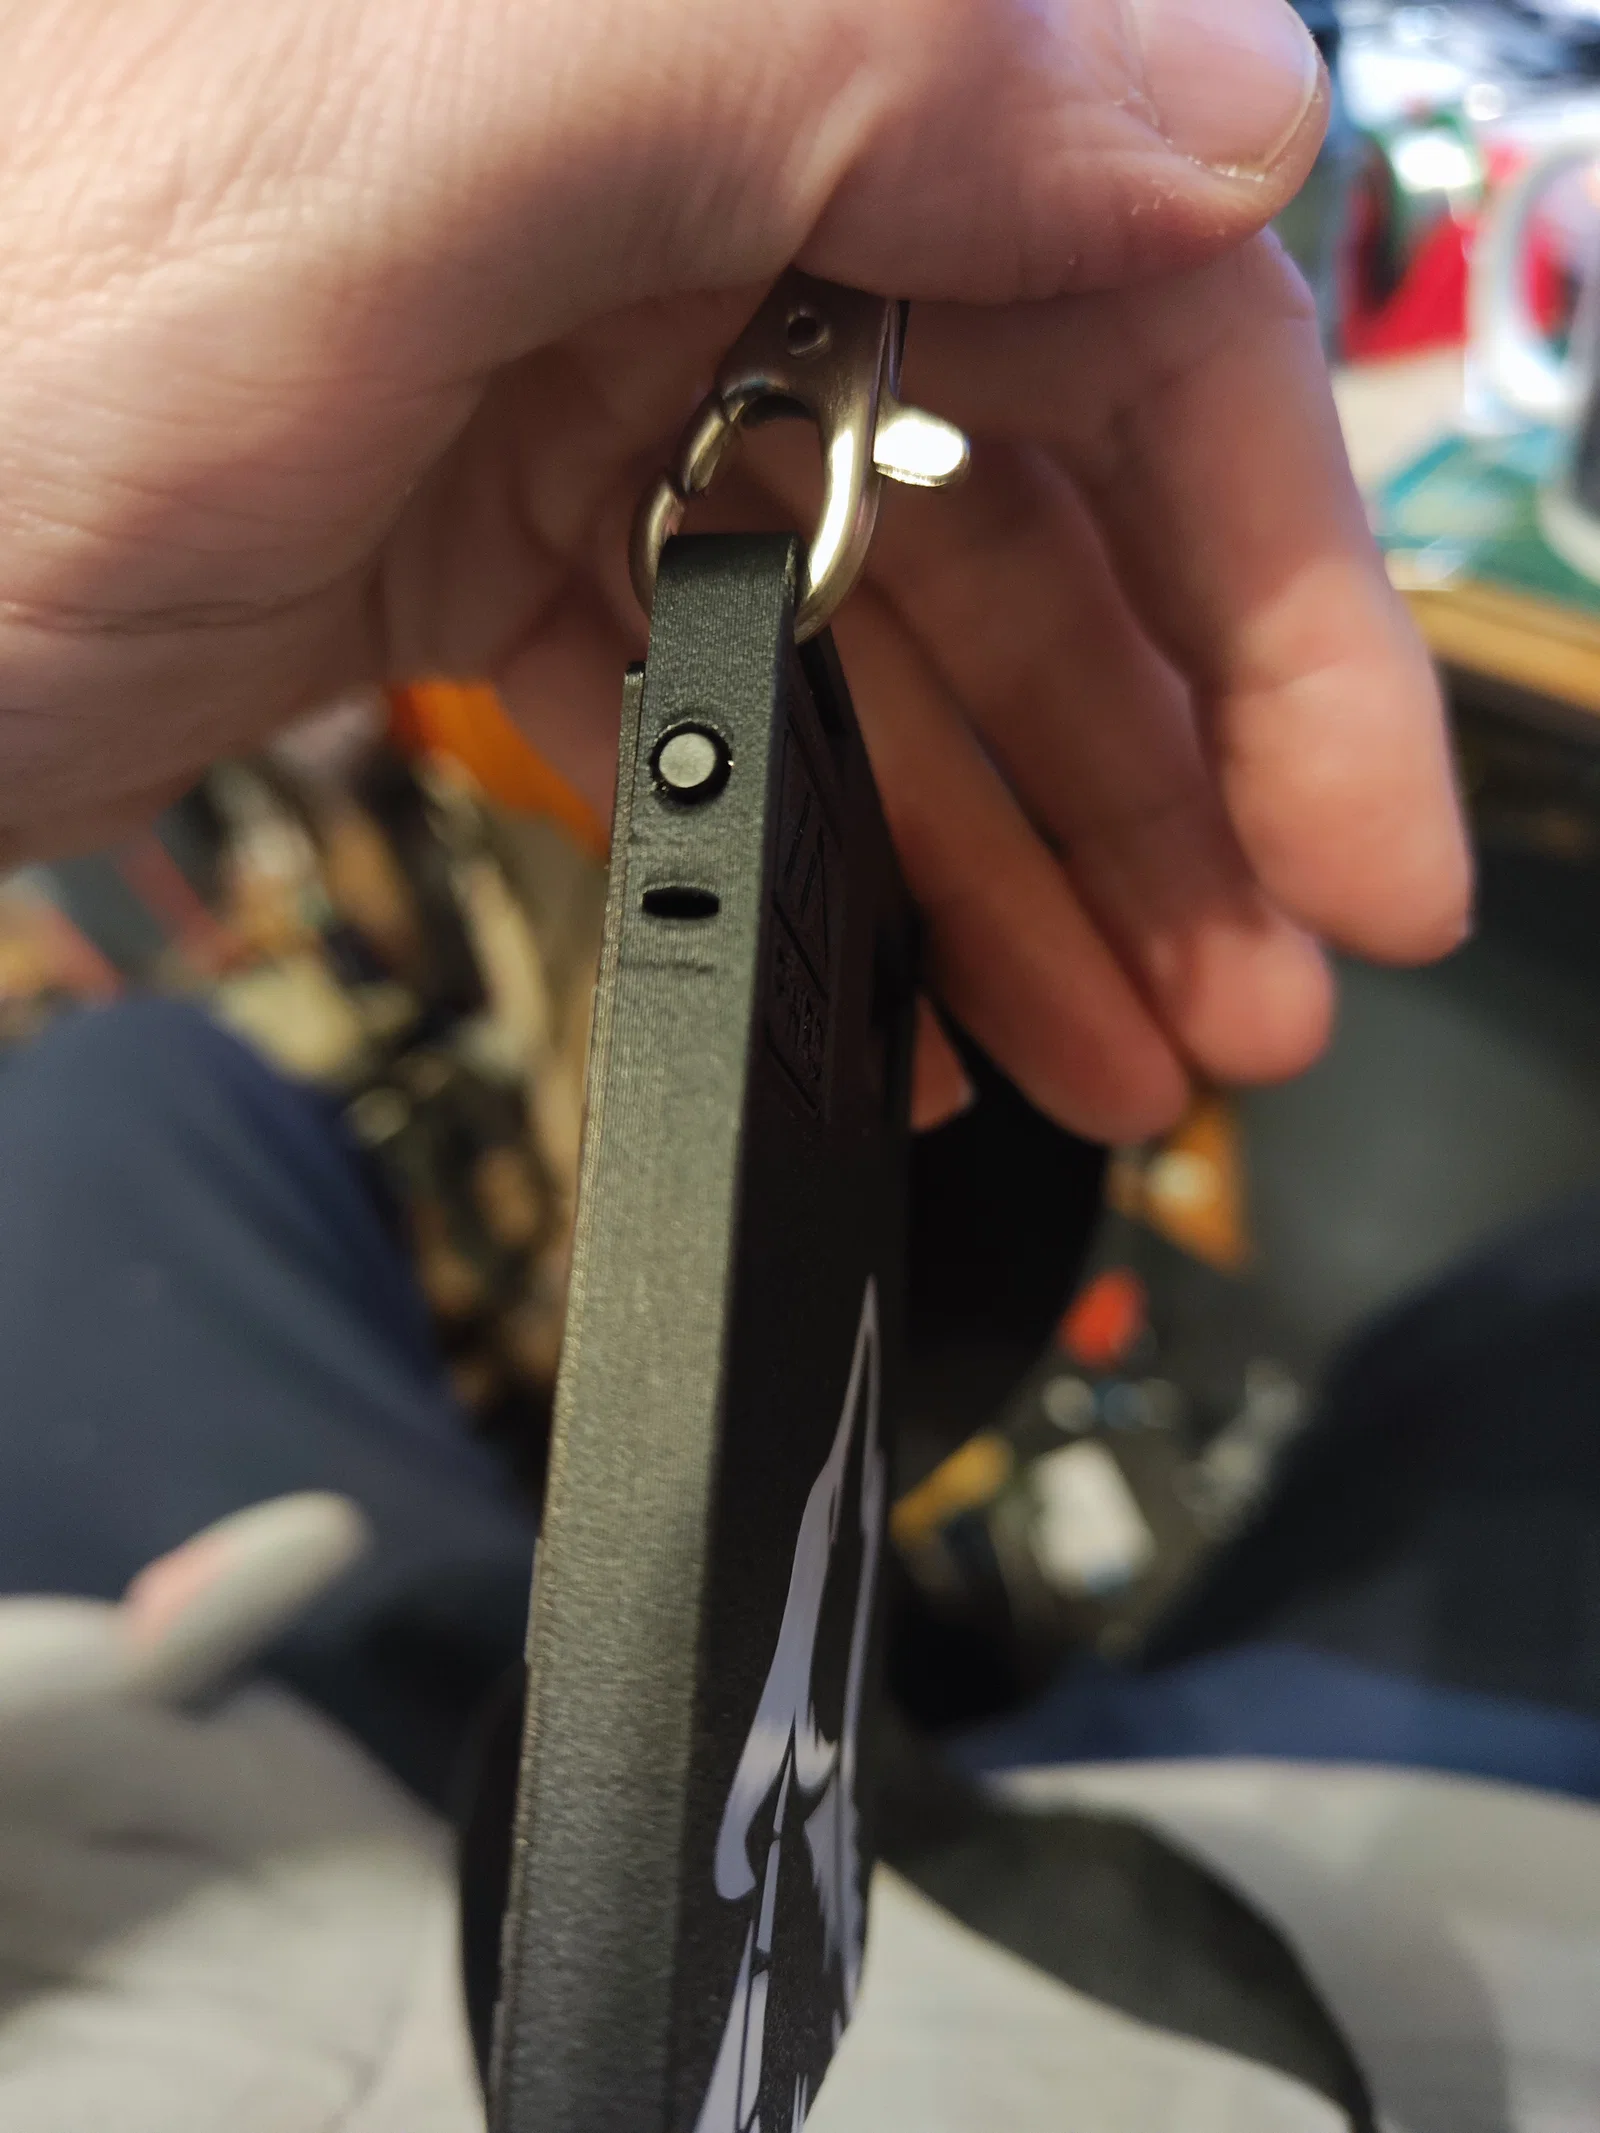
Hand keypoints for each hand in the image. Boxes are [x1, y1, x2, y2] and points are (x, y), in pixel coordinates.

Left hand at [0, 0, 1468, 1138]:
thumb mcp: (347, 150)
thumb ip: (788, 48)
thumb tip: (1210, 101)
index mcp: (697, 40)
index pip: (1112, 282)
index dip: (1277, 570)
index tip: (1361, 827)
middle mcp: (685, 175)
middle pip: (1045, 480)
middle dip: (1188, 762)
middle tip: (1273, 996)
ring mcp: (602, 365)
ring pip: (913, 623)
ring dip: (1048, 850)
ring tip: (1148, 1049)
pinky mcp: (514, 528)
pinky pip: (757, 700)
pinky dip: (859, 852)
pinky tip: (949, 995)